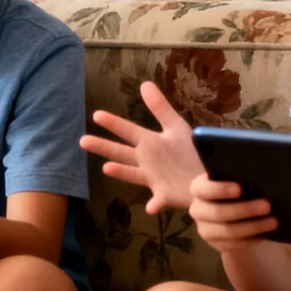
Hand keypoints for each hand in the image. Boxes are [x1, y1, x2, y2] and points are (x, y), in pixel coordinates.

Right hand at [79, 81, 203, 213]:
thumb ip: (161, 108)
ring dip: (121, 172)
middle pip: (121, 152)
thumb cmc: (189, 152)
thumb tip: (144, 83)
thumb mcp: (176, 127)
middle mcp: (146, 161)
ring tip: (106, 168)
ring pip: (132, 174)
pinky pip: (158, 201)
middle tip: (82, 140)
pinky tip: (150, 207)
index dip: (113, 123)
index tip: (96, 115)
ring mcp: (153, 179)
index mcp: (149, 143)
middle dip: (103, 146)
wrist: (208, 176)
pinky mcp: (165, 196)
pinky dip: (154, 204)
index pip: (127, 130)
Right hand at [189, 173, 275, 254]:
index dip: (220, 189)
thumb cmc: (233, 188)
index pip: (204, 189)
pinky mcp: (215, 244)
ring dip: (252, 227)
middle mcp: (197, 210)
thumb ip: (239, 178)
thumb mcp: (231, 179)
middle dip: (244, 210)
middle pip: (218, 213)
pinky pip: (234, 245)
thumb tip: (259, 178)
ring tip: (273, 222)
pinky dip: (251, 240)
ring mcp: (204, 229)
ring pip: (228, 231)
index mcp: (198, 189)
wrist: (228, 208)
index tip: (240, 189)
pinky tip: (265, 234)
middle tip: (267, 206)